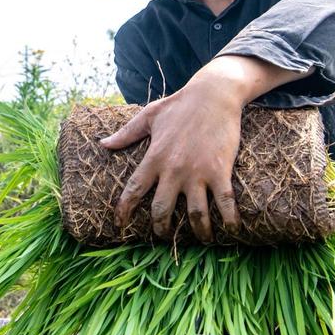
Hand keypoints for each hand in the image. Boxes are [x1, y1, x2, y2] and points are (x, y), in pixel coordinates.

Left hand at [100, 76, 242, 242]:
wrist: (213, 94)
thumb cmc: (180, 104)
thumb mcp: (149, 115)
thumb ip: (126, 133)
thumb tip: (103, 144)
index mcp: (154, 157)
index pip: (133, 190)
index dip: (124, 210)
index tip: (120, 224)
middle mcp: (173, 170)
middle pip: (162, 210)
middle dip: (161, 228)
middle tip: (163, 235)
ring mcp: (198, 172)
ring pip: (195, 214)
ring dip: (198, 232)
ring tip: (202, 240)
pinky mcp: (220, 171)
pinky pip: (225, 203)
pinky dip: (229, 221)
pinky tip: (231, 230)